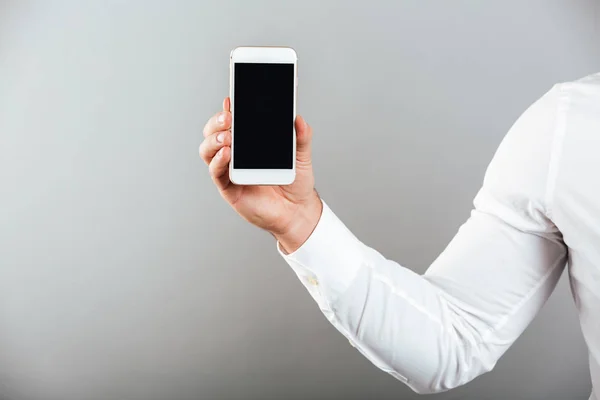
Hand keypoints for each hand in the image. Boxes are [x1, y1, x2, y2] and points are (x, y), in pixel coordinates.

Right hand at [199, 97, 322, 252]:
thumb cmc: (295, 183)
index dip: (228, 110)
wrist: (297, 211)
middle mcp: (235, 155)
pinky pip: (216, 172)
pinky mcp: (229, 188)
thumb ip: (301, 137)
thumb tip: (298, 118)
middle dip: (217, 122)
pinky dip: (218, 161)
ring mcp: (229, 171)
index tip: (231, 99)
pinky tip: (226, 153)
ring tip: (227, 136)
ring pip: (208, 150)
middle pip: (214, 133)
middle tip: (228, 118)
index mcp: (248, 143)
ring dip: (214, 140)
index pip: (232, 122)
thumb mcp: (302, 156)